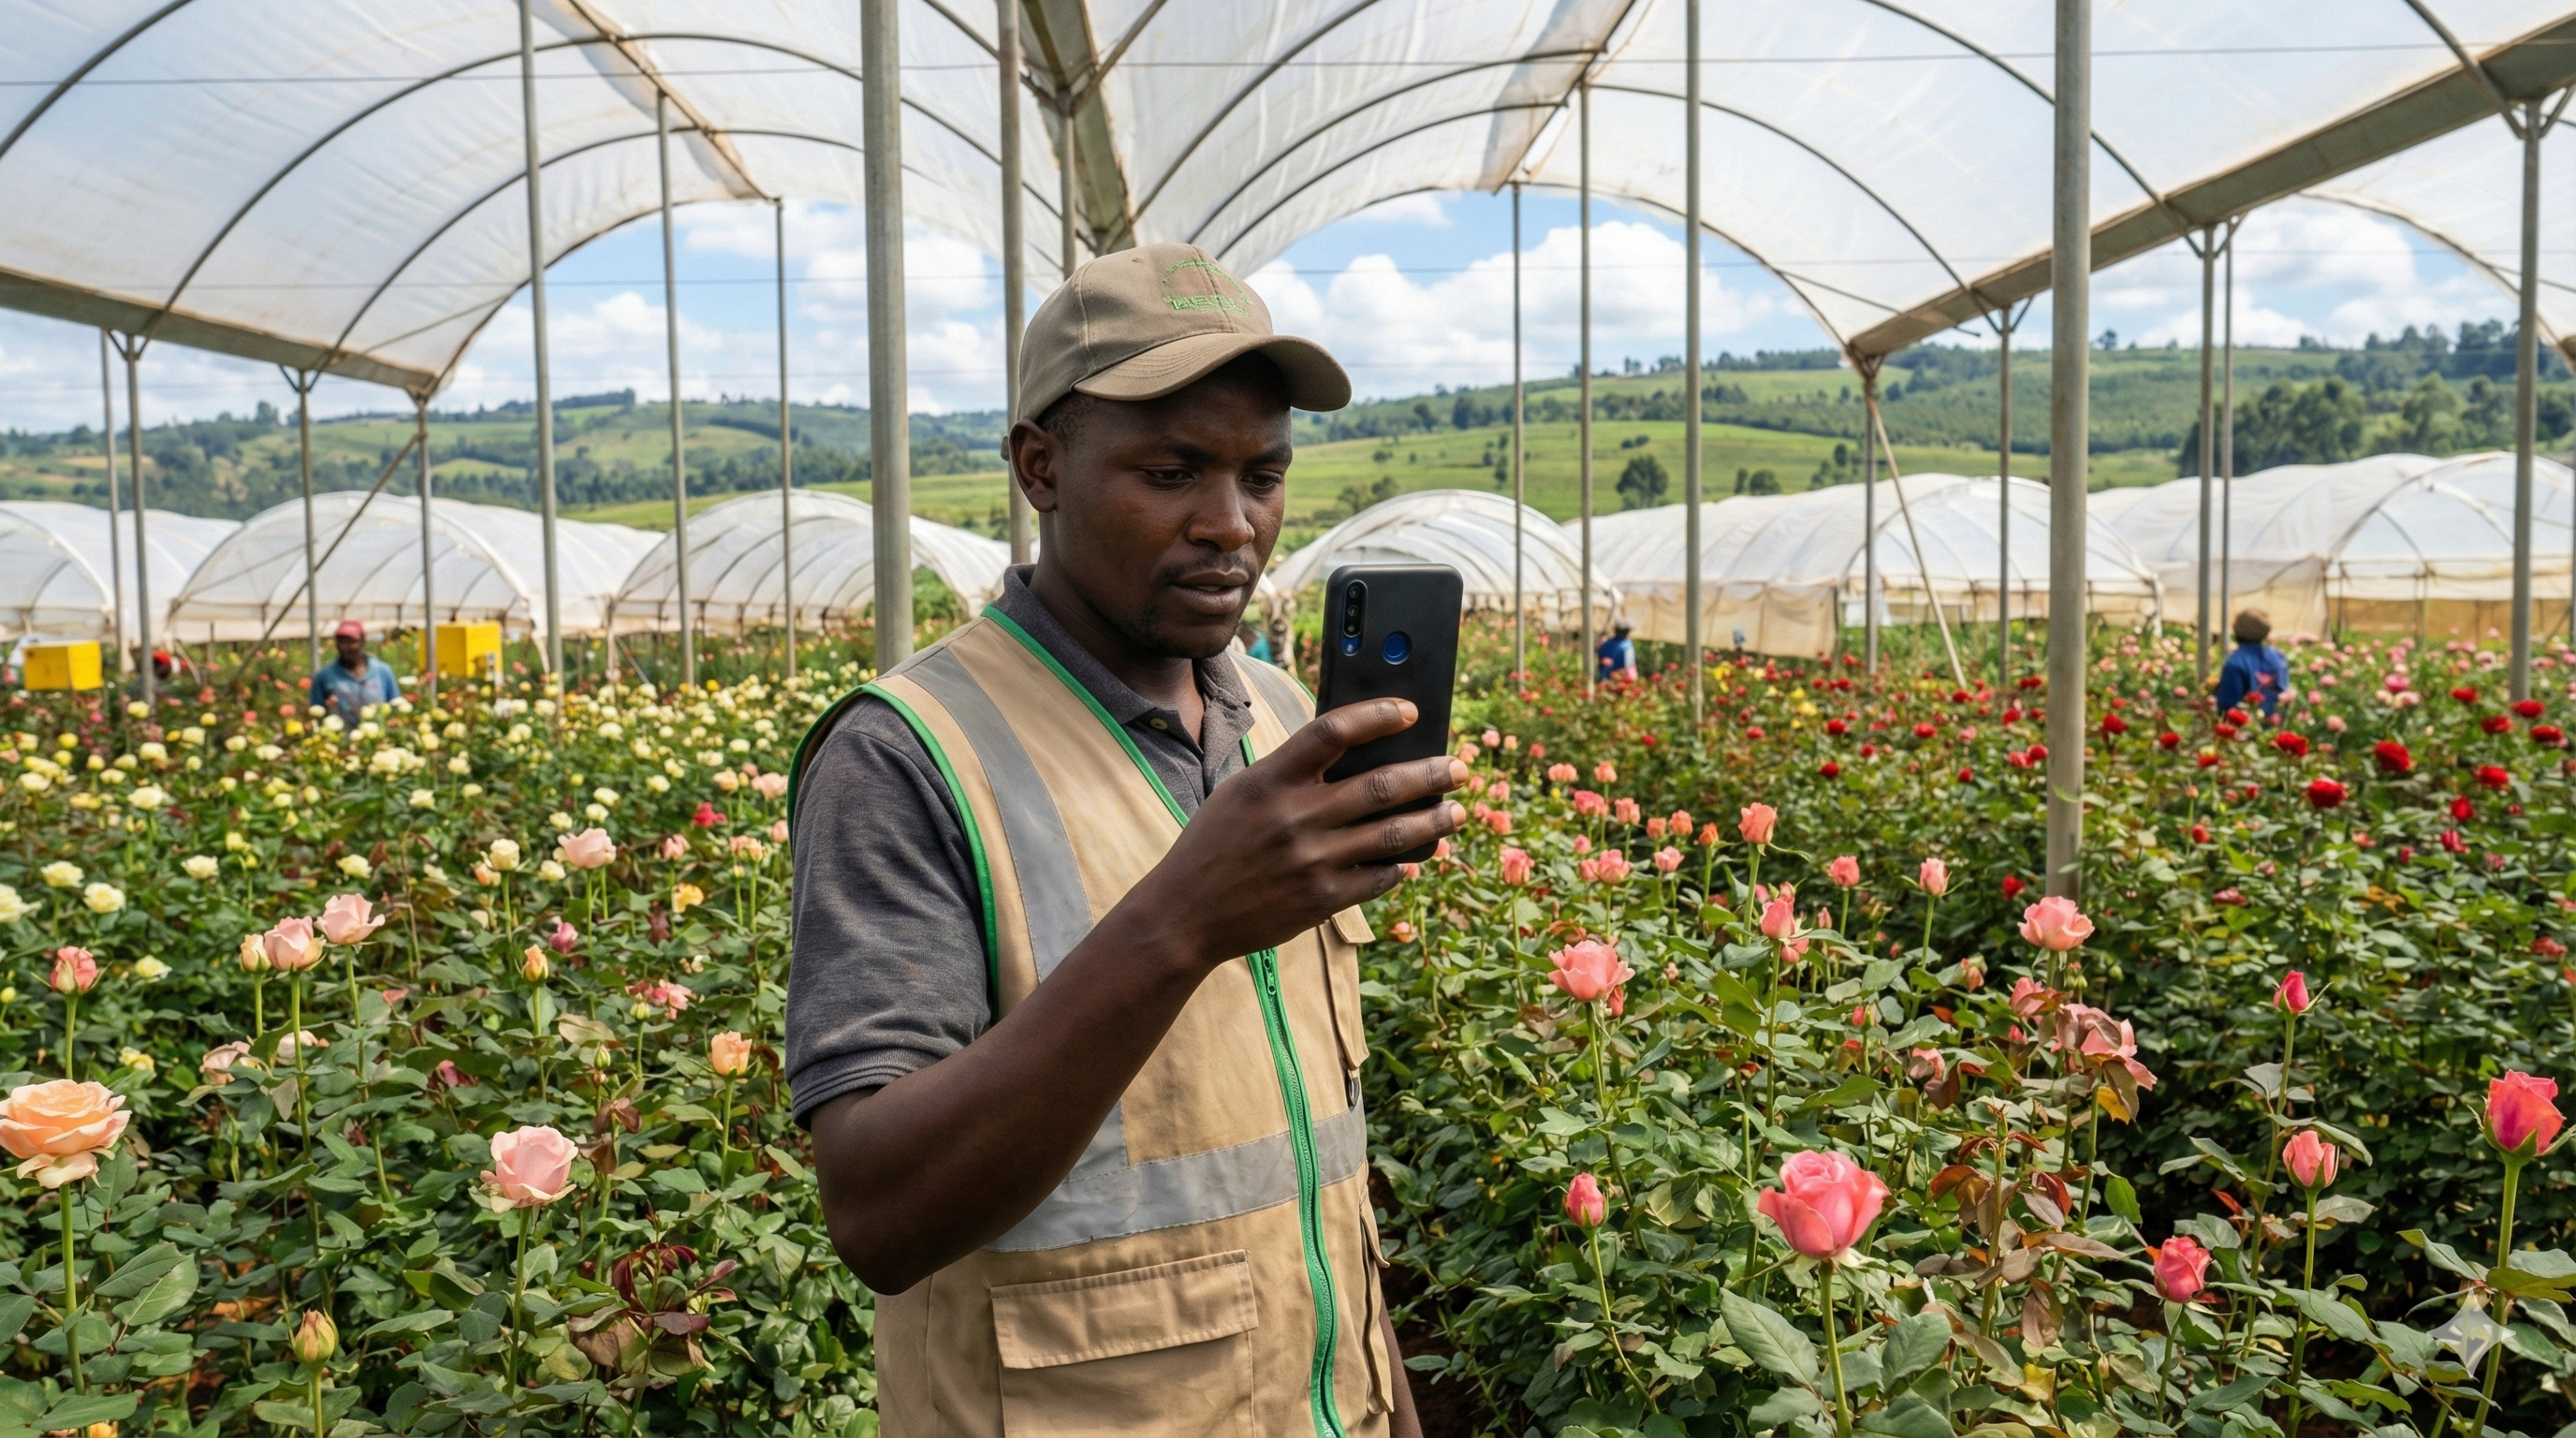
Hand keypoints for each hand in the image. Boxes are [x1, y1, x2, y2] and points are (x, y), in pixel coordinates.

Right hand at [1117, 698, 1464, 967]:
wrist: (1185, 913)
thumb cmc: (1215, 845)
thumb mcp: (1242, 794)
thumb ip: (1292, 773)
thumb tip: (1360, 756)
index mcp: (1270, 780)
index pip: (1333, 731)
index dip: (1377, 715)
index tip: (1410, 712)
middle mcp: (1295, 816)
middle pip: (1381, 785)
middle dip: (1431, 773)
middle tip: (1459, 768)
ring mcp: (1312, 860)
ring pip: (1393, 833)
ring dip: (1433, 820)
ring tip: (1455, 811)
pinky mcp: (1321, 899)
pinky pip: (1378, 877)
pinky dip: (1400, 865)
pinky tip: (1413, 857)